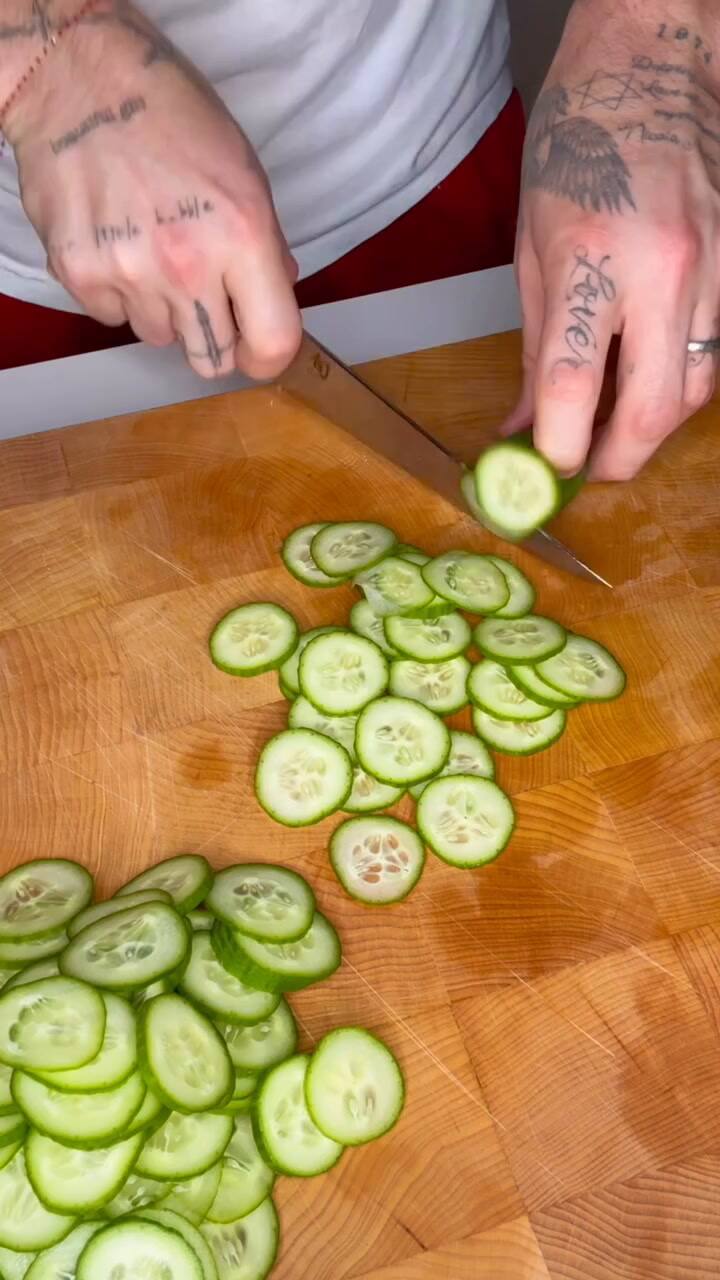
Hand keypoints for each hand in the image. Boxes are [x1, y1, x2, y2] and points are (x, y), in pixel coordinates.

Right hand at [4, 2, 300, 378]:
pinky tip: (116, 243)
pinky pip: (112, 317)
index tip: (256, 348)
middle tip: (203, 301)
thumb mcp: (244, 172)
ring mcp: (129, 275)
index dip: (267, 357)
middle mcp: (187, 265)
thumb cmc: (170, 115)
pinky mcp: (81, 275)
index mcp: (242, 236)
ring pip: (159, 338)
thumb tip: (276, 292)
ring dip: (161, 310)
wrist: (80, 81)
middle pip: (210, 361)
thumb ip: (265, 244)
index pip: (272, 343)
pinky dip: (116, 293)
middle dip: (213, 340)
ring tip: (150, 250)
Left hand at [506, 0, 719, 478]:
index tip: (539, 468)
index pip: (575, 390)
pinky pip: (712, 354)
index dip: (556, 450)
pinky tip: (643, 384)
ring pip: (693, 393)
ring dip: (651, 429)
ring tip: (611, 431)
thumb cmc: (579, 142)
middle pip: (652, 414)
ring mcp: (711, 271)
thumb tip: (525, 422)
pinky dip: (675, 385)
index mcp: (593, 261)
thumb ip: (535, 346)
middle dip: (616, 461)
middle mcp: (663, 274)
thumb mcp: (532, 246)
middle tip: (584, 469)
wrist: (656, 64)